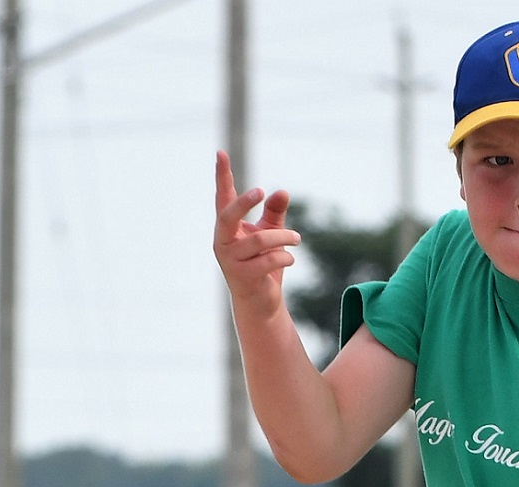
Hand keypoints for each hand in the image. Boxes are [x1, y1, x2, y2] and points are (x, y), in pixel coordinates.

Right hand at [213, 150, 299, 312]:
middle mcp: (223, 242)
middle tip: (261, 191)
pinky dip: (284, 257)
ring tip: (297, 239)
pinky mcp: (242, 276)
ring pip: (260, 240)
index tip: (221, 152)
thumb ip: (274, 213)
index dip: (221, 176)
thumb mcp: (271, 235)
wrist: (260, 302)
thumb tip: (282, 191)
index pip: (223, 198)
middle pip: (228, 215)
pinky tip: (289, 259)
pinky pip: (268, 260)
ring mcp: (230, 260)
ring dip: (284, 238)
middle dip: (244, 202)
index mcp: (227, 228)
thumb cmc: (263, 264)